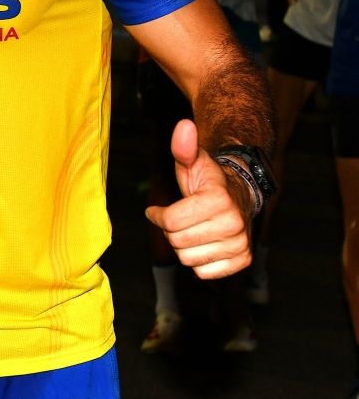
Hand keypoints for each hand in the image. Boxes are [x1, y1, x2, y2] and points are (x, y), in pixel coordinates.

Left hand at [144, 119, 252, 278]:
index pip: (171, 221)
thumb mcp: (192, 162)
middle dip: (172, 230)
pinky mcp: (242, 262)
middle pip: (177, 241)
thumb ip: (184, 147)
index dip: (159, 215)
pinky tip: (204, 243)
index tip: (156, 210)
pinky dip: (198, 261)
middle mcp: (235, 224)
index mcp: (220, 200)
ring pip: (188, 259)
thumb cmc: (208, 181)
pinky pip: (203, 273)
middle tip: (180, 218)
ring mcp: (241, 245)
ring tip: (194, 229)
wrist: (239, 197)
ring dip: (184, 245)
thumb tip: (183, 126)